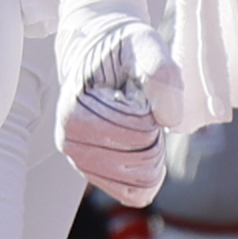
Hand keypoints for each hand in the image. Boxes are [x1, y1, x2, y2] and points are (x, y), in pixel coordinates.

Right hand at [54, 14, 186, 205]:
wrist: (98, 57)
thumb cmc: (123, 50)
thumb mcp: (146, 46)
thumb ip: (160, 73)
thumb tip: (168, 119)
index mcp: (75, 111)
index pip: (138, 134)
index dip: (152, 113)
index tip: (136, 91)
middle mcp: (69, 142)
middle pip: (139, 163)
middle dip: (154, 137)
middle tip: (141, 109)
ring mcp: (80, 161)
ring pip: (138, 183)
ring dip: (151, 155)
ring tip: (139, 125)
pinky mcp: (94, 173)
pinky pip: (133, 193)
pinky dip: (147, 174)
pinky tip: (140, 147)